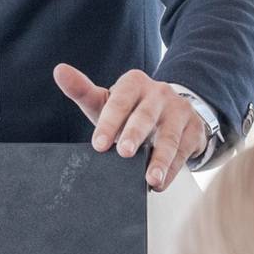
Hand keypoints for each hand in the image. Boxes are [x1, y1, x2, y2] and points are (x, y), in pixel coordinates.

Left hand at [53, 64, 206, 190]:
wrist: (171, 112)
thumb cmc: (130, 109)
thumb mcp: (107, 100)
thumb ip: (82, 90)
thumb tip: (59, 71)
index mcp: (134, 83)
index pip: (119, 101)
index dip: (109, 122)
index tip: (98, 144)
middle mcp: (159, 93)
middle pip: (145, 116)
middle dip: (134, 135)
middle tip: (124, 152)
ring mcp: (180, 111)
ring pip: (169, 137)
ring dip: (160, 159)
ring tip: (150, 178)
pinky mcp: (194, 130)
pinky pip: (183, 152)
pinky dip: (172, 169)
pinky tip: (161, 182)